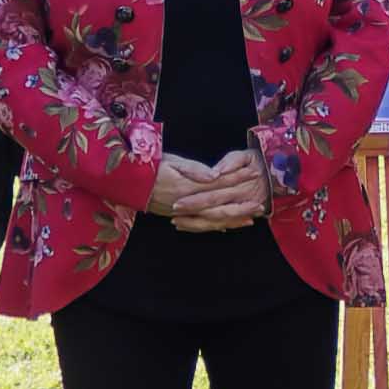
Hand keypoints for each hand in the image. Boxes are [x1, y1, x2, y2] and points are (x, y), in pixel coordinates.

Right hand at [148, 151, 265, 229]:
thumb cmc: (150, 167)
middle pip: (220, 206)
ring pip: (212, 220)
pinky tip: (227, 227)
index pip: (219, 182)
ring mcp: (183, 213)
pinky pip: (200, 226)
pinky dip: (215, 227)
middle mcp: (188, 203)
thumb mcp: (172, 161)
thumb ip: (195, 169)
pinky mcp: (178, 217)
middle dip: (241, 205)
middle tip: (260, 204)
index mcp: (189, 186)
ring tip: (250, 219)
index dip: (237, 178)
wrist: (127, 182)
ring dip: (232, 220)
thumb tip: (217, 175)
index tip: (253, 173)